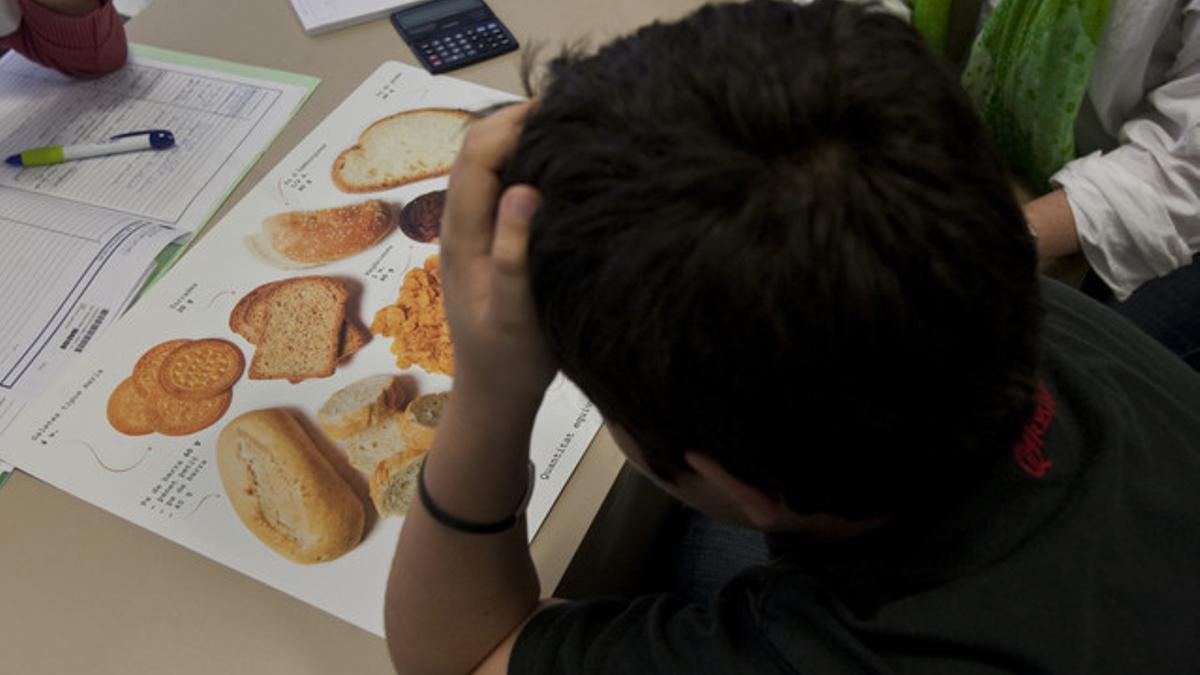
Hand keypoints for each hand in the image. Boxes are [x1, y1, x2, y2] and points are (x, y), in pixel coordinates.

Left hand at [441, 100, 555, 404]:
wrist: (494, 395)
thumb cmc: (509, 360)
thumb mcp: (514, 314)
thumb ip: (513, 255)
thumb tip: (522, 191)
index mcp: (462, 234)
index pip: (479, 153)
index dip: (518, 121)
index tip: (568, 108)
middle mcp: (461, 222)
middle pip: (480, 147)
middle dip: (522, 119)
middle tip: (578, 110)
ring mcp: (473, 228)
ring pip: (491, 162)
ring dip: (524, 138)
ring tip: (574, 129)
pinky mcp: (490, 237)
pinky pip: (503, 183)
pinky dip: (528, 162)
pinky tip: (562, 166)